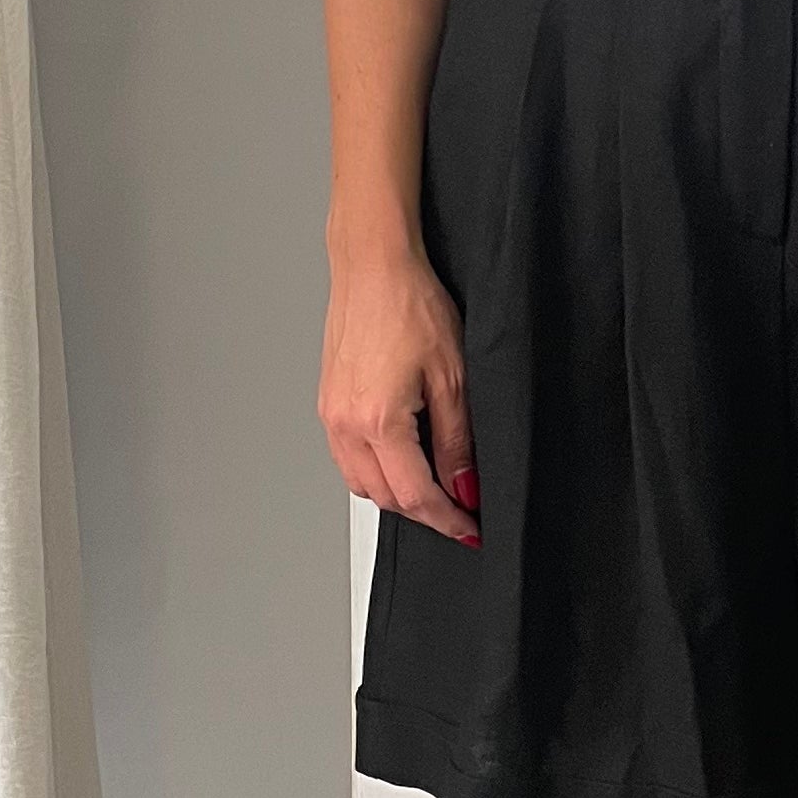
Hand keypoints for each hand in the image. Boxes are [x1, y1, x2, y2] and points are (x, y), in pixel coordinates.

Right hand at [319, 237, 481, 543]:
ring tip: (434, 486)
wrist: (373, 267)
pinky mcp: (327, 404)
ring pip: (362, 484)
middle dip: (424, 511)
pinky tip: (401, 459)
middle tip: (460, 509)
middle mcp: (345, 425)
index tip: (470, 529)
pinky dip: (375, 472)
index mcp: (378, 421)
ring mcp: (330, 416)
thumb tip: (464, 487)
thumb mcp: (453, 377)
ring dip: (397, 494)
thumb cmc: (411, 305)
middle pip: (385, 498)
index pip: (415, 495)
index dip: (447, 519)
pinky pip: (348, 460)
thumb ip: (457, 442)